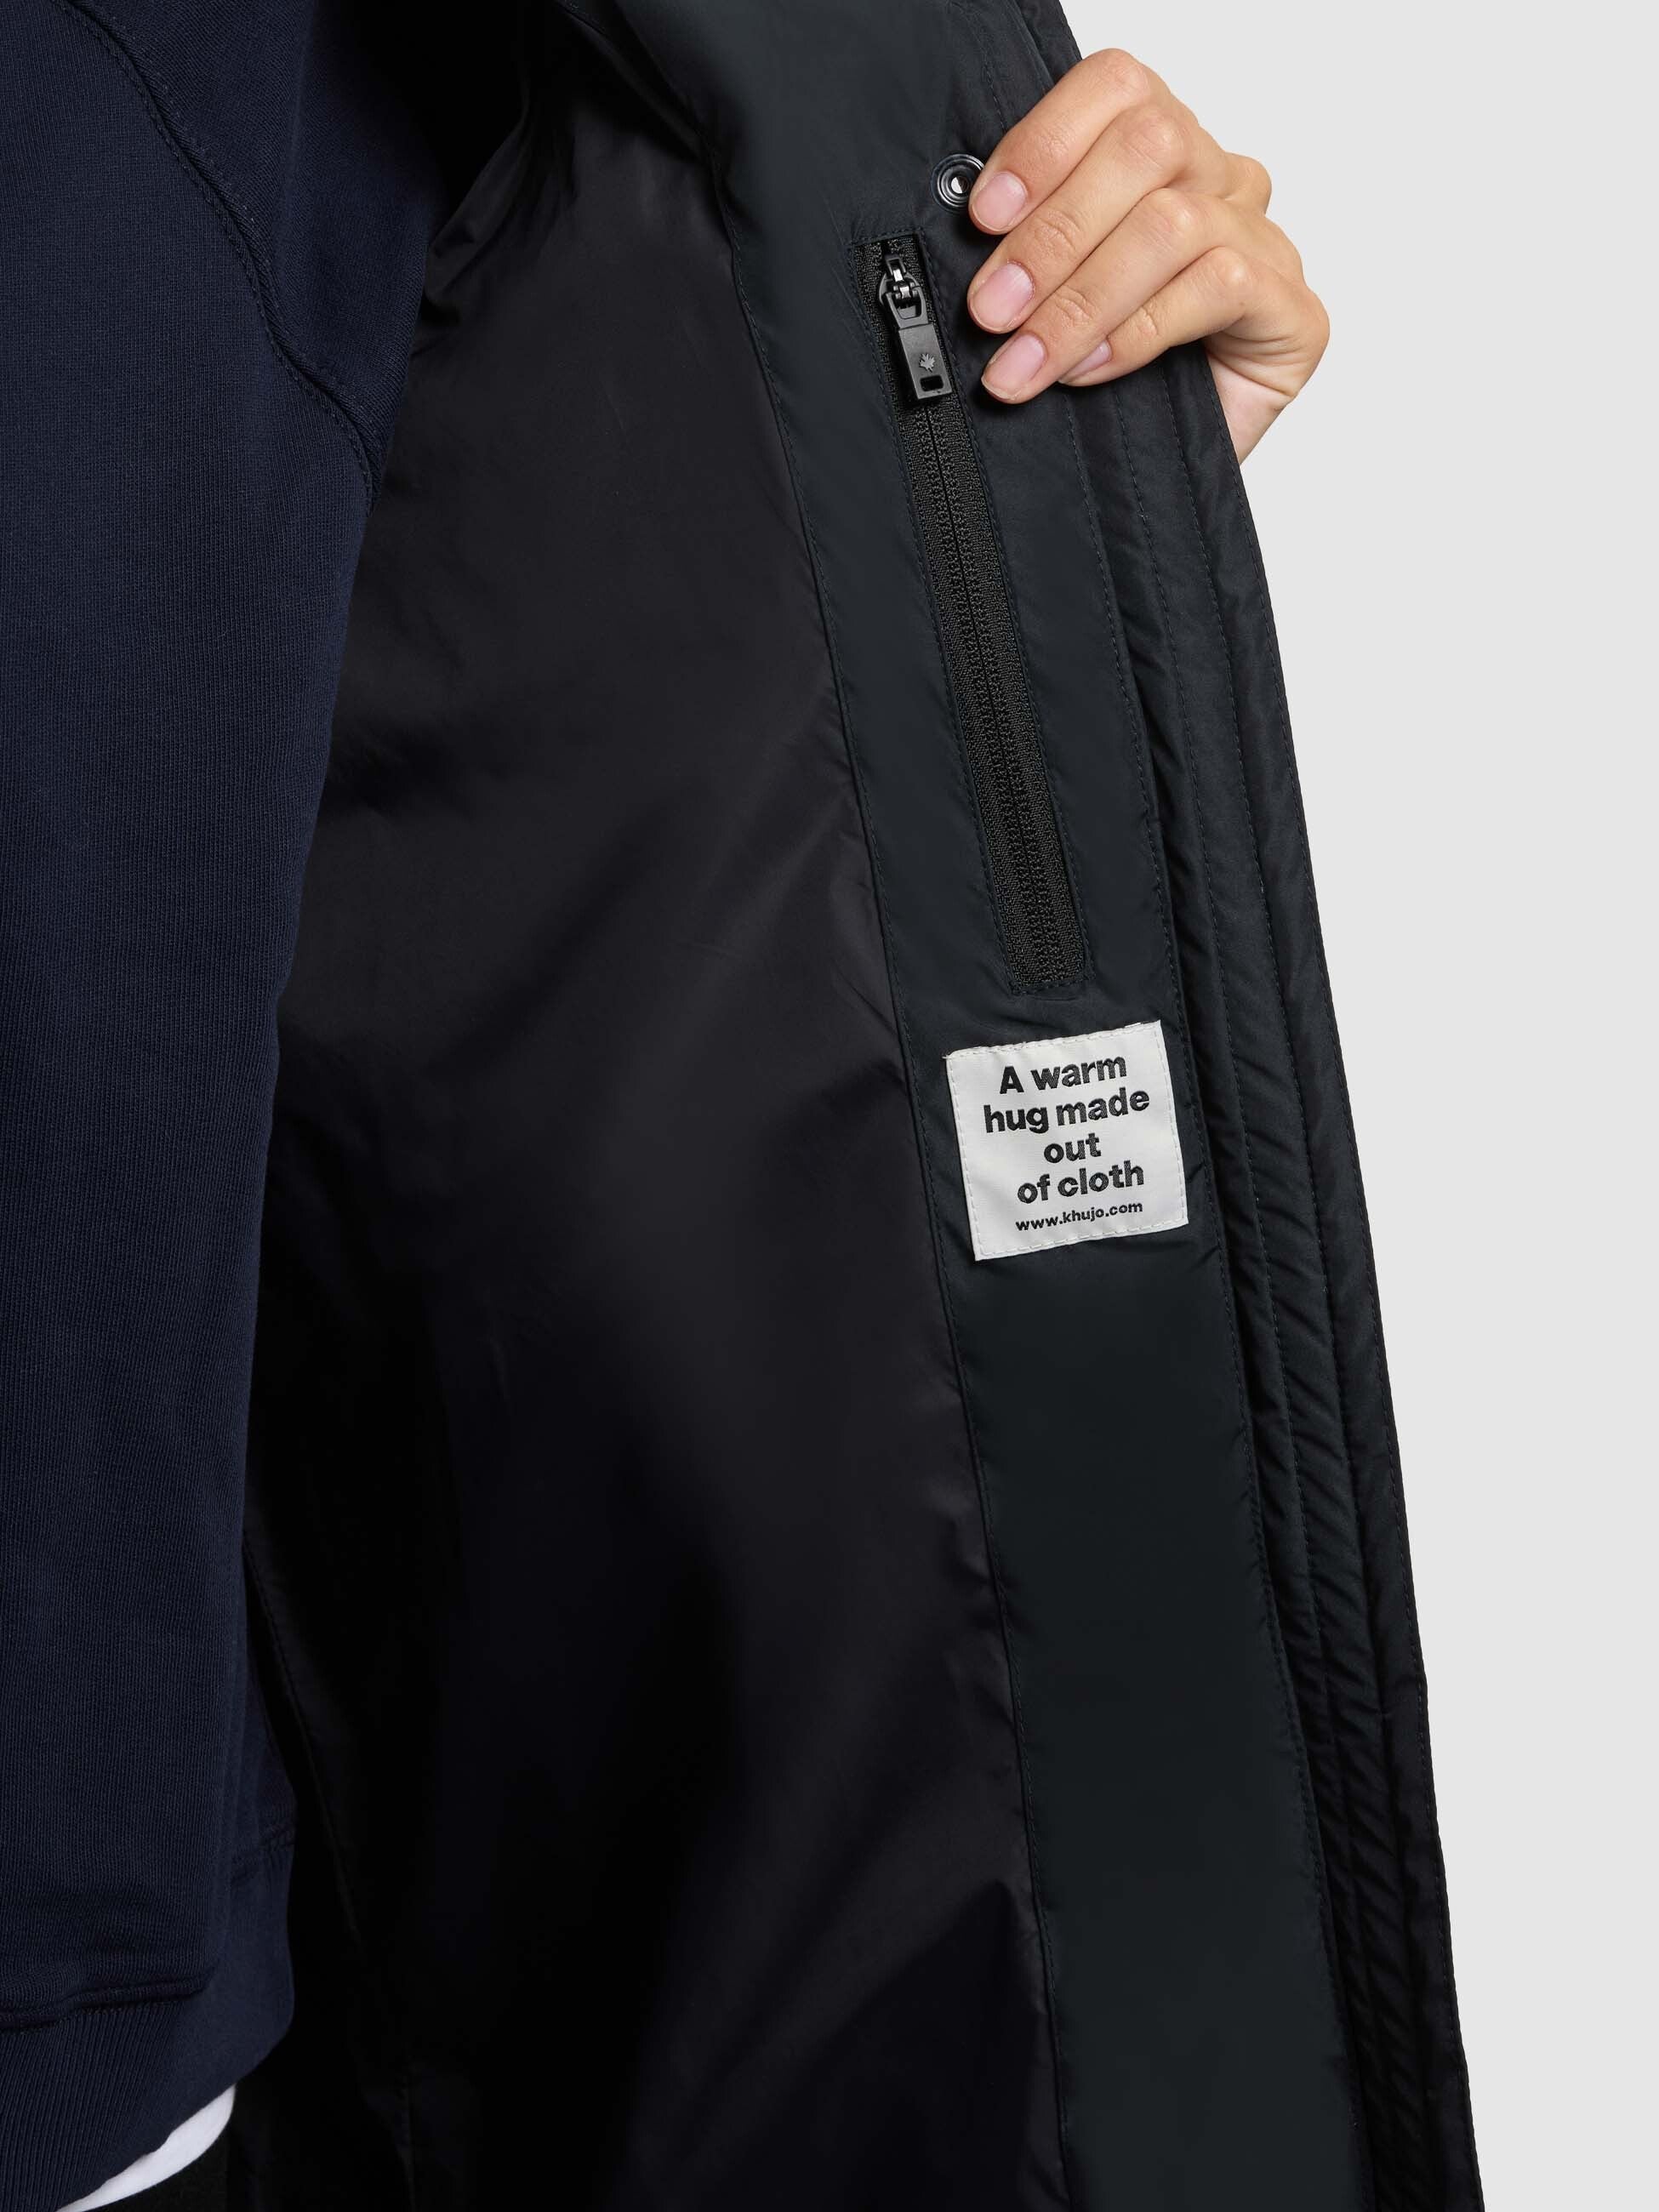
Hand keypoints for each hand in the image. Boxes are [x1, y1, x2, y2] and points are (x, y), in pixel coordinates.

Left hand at [966, 49, 1327, 459]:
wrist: (1161, 477)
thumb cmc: (1109, 385)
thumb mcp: (1051, 298)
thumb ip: (1031, 243)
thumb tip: (969, 223)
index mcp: (1163, 153)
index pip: (1118, 88)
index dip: (1046, 142)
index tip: (985, 216)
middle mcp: (1220, 183)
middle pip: (1148, 145)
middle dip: (1053, 234)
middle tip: (993, 309)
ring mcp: (1264, 242)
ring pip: (1173, 223)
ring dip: (1081, 299)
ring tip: (1024, 362)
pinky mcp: (1293, 311)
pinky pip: (1219, 285)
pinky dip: (1138, 330)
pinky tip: (1090, 370)